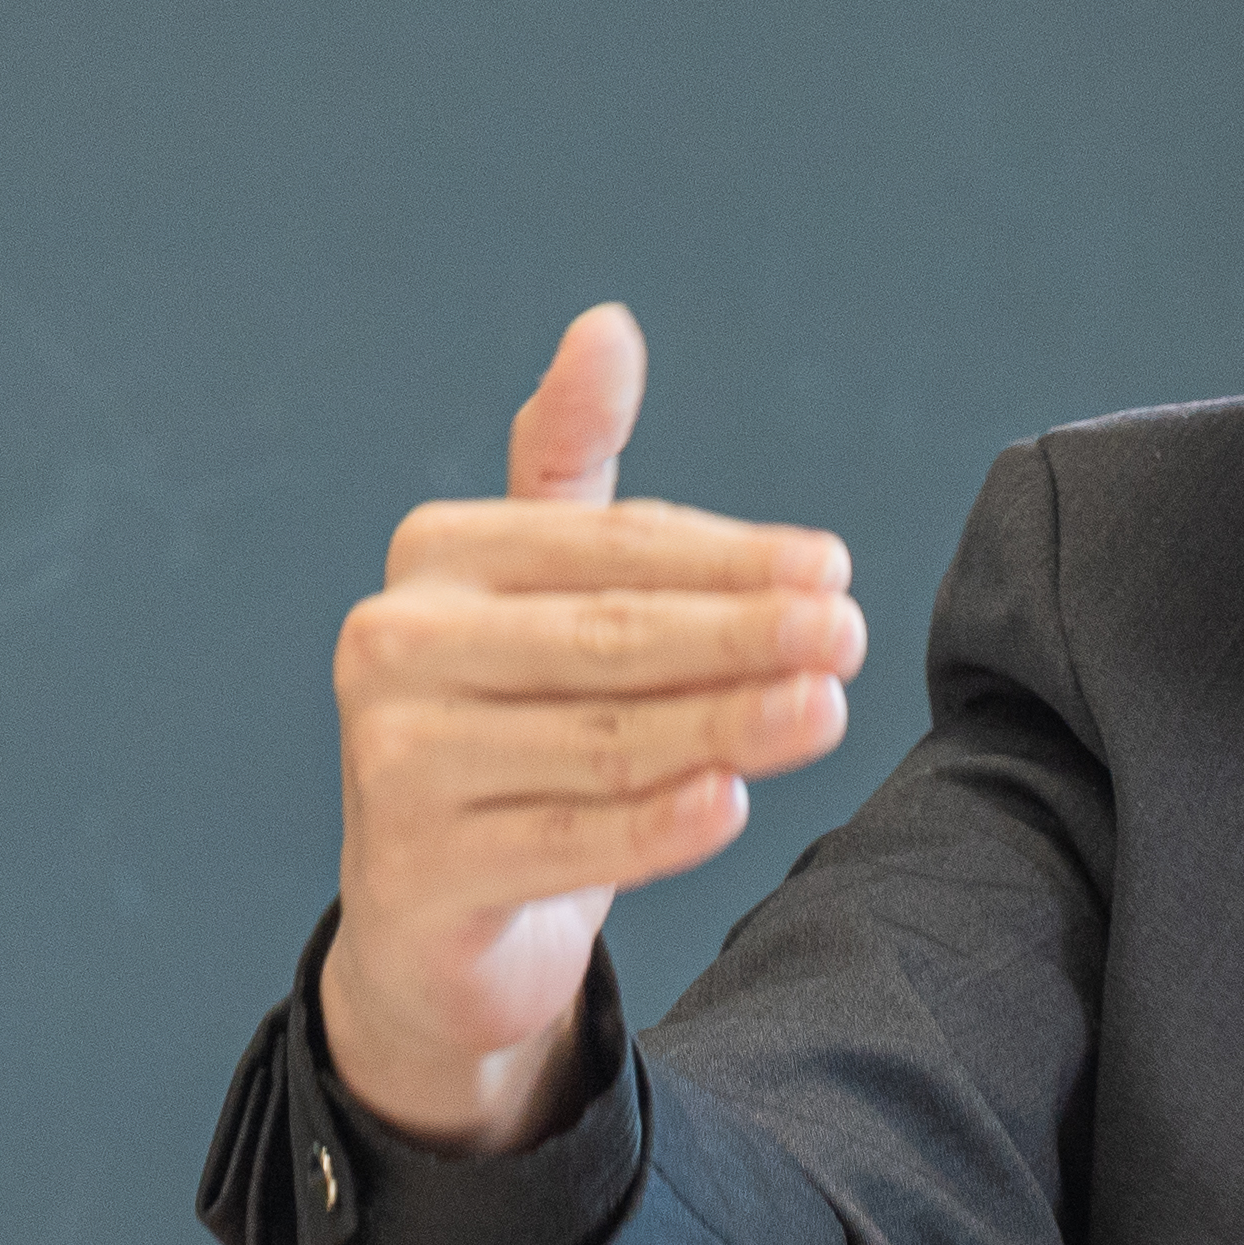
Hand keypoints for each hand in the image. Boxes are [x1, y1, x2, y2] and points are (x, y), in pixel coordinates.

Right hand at [322, 304, 864, 1152]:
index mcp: (436, 559)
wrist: (437, 920)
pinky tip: (732, 804)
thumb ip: (570, 466)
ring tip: (826, 711)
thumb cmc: (514, 727)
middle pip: (608, 637)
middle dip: (742, 635)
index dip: (728, 558)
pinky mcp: (420, 873)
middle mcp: (394, 647)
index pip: (608, 548)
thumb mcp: (536, 590)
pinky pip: (566, 842)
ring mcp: (396, 763)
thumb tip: (608, 325)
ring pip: (600, 741)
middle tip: (849, 635)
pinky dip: (656, 826)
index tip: (833, 568)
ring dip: (726, 724)